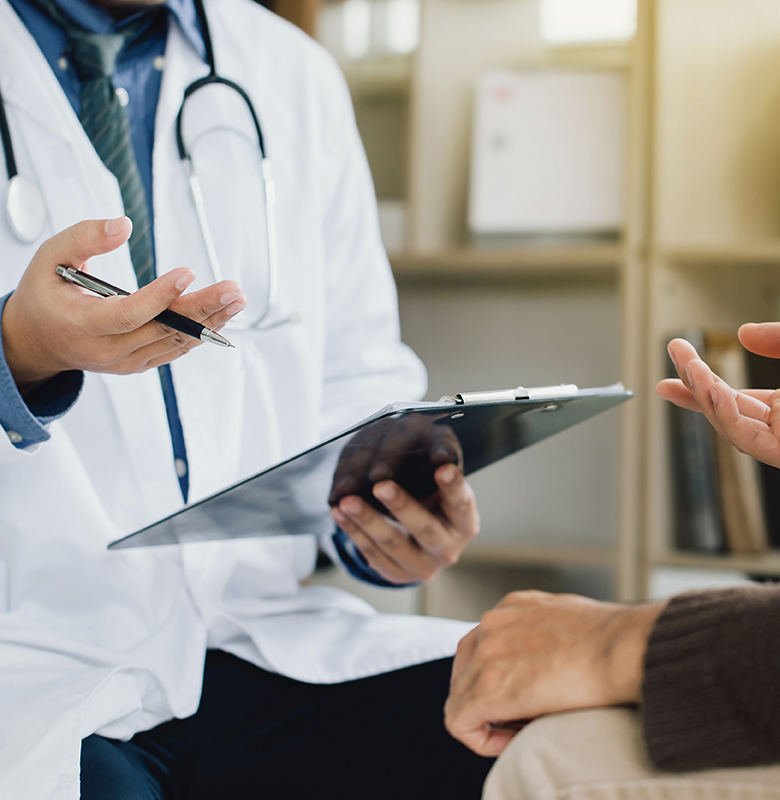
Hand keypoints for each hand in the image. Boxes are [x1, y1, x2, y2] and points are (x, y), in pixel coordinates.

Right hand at [2, 218, 246, 395]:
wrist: (39, 341)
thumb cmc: (46, 296)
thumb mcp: (50, 257)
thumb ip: (85, 237)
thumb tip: (124, 225)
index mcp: (83, 324)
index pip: (129, 314)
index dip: (161, 296)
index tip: (187, 273)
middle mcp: (108, 349)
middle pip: (163, 329)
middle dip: (202, 308)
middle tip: (232, 289)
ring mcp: (127, 361)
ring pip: (175, 341)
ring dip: (210, 321)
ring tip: (236, 299)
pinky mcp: (140, 363)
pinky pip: (175, 349)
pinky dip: (200, 333)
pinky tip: (222, 316)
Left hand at [328, 414, 478, 583]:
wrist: (426, 544)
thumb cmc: (434, 504)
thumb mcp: (442, 490)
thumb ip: (436, 470)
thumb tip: (430, 447)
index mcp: (465, 523)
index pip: (460, 502)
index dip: (452, 485)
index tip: (443, 467)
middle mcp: (447, 549)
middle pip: (424, 528)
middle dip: (402, 506)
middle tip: (381, 486)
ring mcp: (421, 566)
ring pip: (391, 542)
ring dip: (367, 519)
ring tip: (347, 501)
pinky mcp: (395, 574)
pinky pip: (370, 553)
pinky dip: (353, 531)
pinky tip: (340, 513)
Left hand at [444, 591, 664, 756]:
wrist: (624, 648)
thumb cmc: (615, 638)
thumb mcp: (570, 617)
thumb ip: (547, 631)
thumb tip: (554, 655)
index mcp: (511, 607)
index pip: (481, 646)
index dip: (495, 678)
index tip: (522, 700)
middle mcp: (492, 624)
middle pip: (465, 671)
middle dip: (485, 699)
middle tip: (518, 721)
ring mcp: (487, 653)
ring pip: (459, 697)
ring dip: (484, 719)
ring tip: (518, 734)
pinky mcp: (489, 687)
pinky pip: (459, 721)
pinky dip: (478, 739)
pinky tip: (508, 745)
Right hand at [657, 333, 779, 467]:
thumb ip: (776, 339)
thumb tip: (742, 332)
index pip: (734, 396)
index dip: (702, 378)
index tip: (680, 356)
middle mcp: (778, 428)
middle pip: (722, 408)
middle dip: (693, 381)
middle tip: (674, 351)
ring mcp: (778, 444)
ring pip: (727, 424)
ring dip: (704, 395)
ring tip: (691, 366)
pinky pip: (745, 438)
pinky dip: (725, 415)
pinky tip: (715, 391)